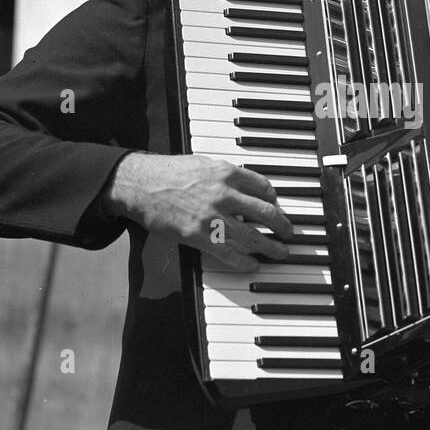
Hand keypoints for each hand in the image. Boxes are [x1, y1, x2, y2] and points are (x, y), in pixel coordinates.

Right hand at [103, 153, 292, 273]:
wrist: (140, 184)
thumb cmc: (169, 172)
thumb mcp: (203, 164)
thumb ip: (226, 176)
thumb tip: (246, 188)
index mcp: (227, 173)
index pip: (264, 188)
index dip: (275, 200)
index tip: (278, 208)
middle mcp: (225, 194)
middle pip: (266, 213)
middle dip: (282, 225)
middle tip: (289, 232)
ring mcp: (213, 217)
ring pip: (253, 236)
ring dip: (271, 247)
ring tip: (281, 253)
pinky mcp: (198, 236)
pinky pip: (229, 253)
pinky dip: (245, 262)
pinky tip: (253, 265)